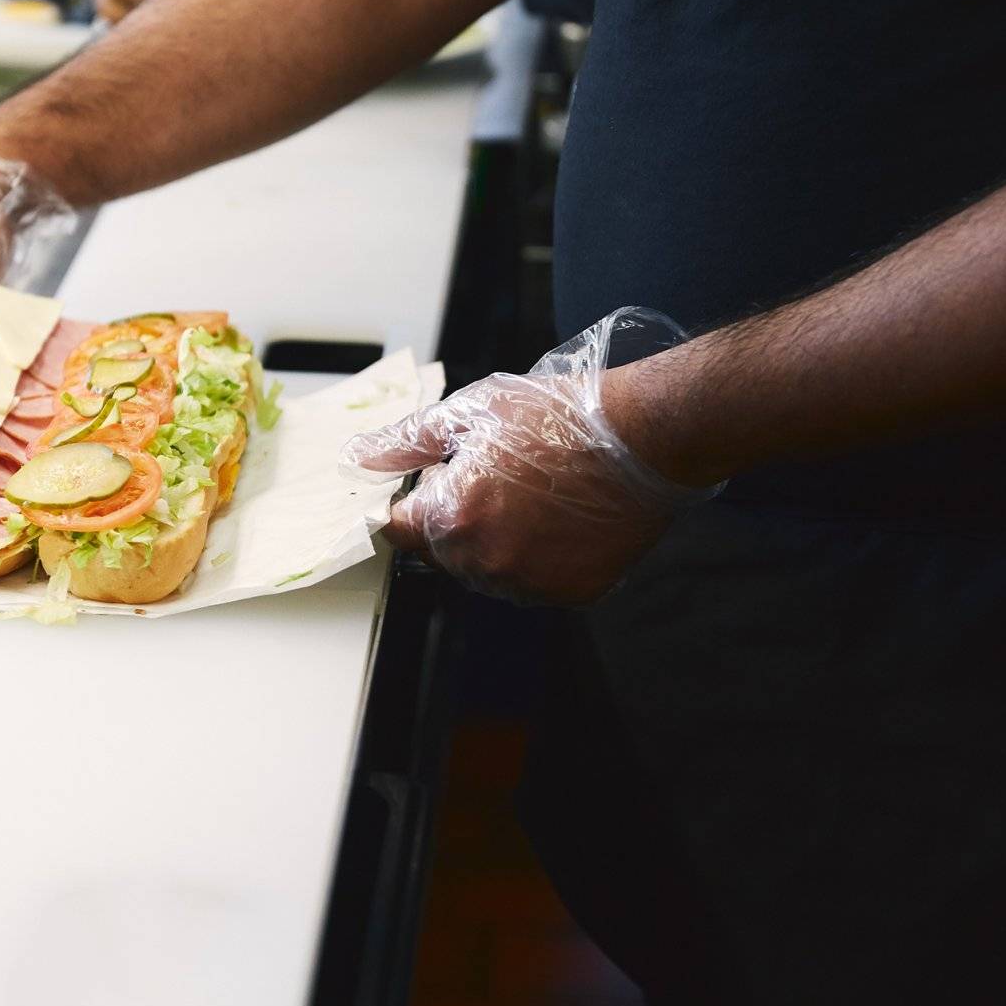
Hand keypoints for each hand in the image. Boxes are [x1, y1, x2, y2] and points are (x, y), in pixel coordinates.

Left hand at [341, 309, 722, 603]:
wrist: (646, 437)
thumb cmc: (560, 417)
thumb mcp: (471, 412)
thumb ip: (406, 442)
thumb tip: (359, 457)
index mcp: (454, 518)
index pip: (400, 527)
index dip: (414, 498)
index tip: (437, 479)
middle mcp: (488, 562)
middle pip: (443, 550)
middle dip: (455, 516)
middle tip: (496, 473)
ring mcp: (532, 584)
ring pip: (487, 570)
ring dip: (495, 540)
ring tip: (532, 492)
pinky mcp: (572, 592)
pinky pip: (534, 581)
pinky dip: (537, 557)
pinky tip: (558, 518)